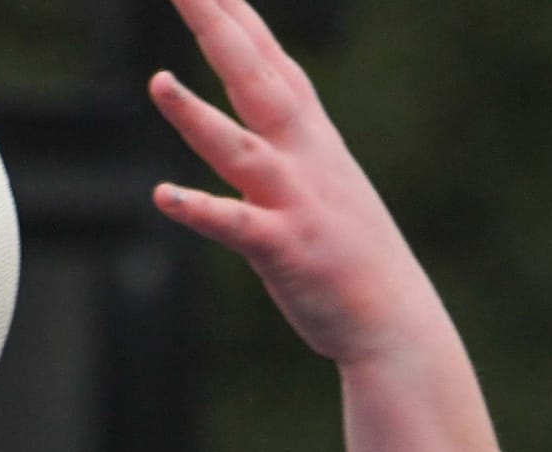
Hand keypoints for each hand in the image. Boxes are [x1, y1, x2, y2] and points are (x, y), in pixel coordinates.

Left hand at [150, 0, 427, 364]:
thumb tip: (274, 108)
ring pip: (238, 146)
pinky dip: (199, 210)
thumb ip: (295, 141)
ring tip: (157, 81)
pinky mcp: (283, 249)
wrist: (394, 322)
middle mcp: (304, 156)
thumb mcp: (328, 181)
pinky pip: (234, 226)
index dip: (239, 15)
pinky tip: (163, 196)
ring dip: (196, 115)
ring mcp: (294, 200)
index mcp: (313, 137)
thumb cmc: (354, 257)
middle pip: (252, 77)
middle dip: (216, 28)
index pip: (269, 59)